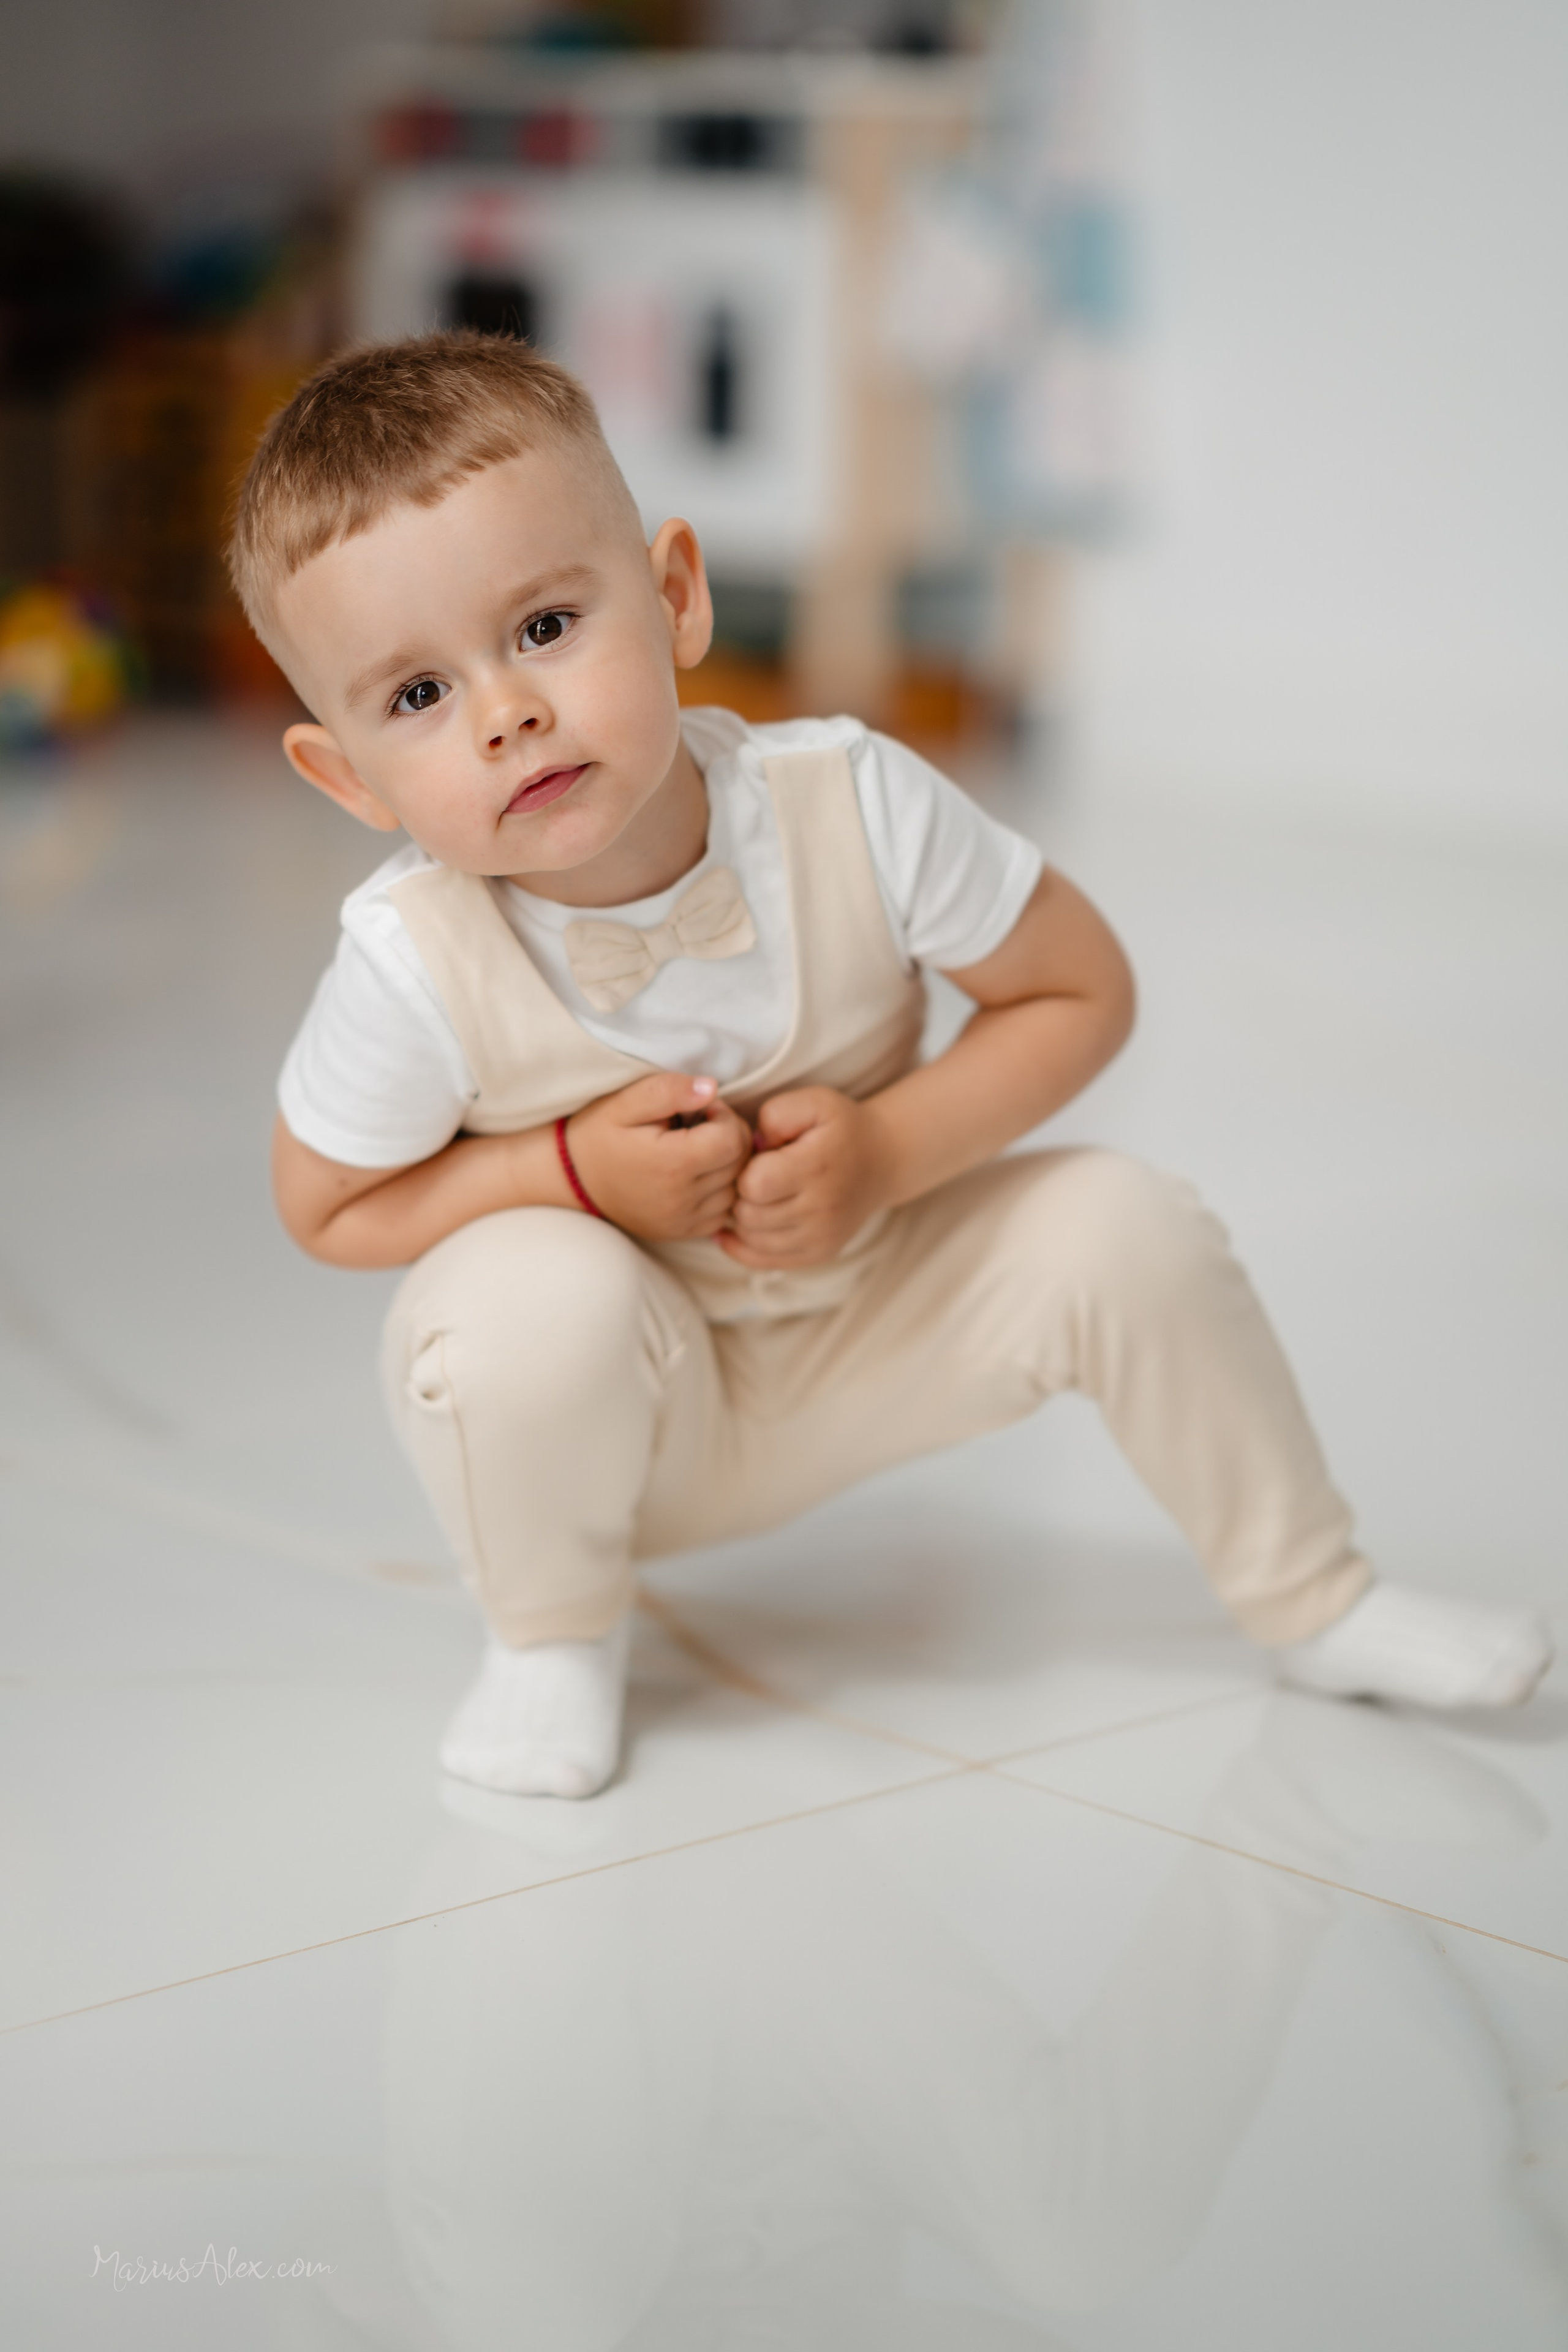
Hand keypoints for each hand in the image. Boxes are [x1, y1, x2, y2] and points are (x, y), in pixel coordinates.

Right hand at [564, 1074, 752, 1241]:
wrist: (570, 1180)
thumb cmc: (598, 1134)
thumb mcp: (625, 1101)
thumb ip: (670, 1090)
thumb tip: (712, 1088)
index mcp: (672, 1164)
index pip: (733, 1139)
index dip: (725, 1116)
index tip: (702, 1110)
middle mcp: (681, 1199)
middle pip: (740, 1165)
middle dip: (730, 1137)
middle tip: (702, 1125)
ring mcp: (683, 1221)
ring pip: (737, 1190)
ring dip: (729, 1166)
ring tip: (699, 1149)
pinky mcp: (681, 1233)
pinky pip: (724, 1213)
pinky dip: (721, 1192)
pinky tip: (699, 1175)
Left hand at [718, 1087, 895, 1268]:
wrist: (884, 1160)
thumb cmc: (841, 1127)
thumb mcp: (814, 1102)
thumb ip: (775, 1114)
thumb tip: (752, 1147)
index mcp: (816, 1168)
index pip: (753, 1185)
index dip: (743, 1171)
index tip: (757, 1159)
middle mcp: (822, 1209)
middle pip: (749, 1216)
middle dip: (741, 1196)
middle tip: (754, 1179)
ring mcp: (822, 1237)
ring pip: (753, 1240)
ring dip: (744, 1219)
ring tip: (756, 1198)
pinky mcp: (820, 1253)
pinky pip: (764, 1260)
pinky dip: (746, 1245)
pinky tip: (741, 1227)